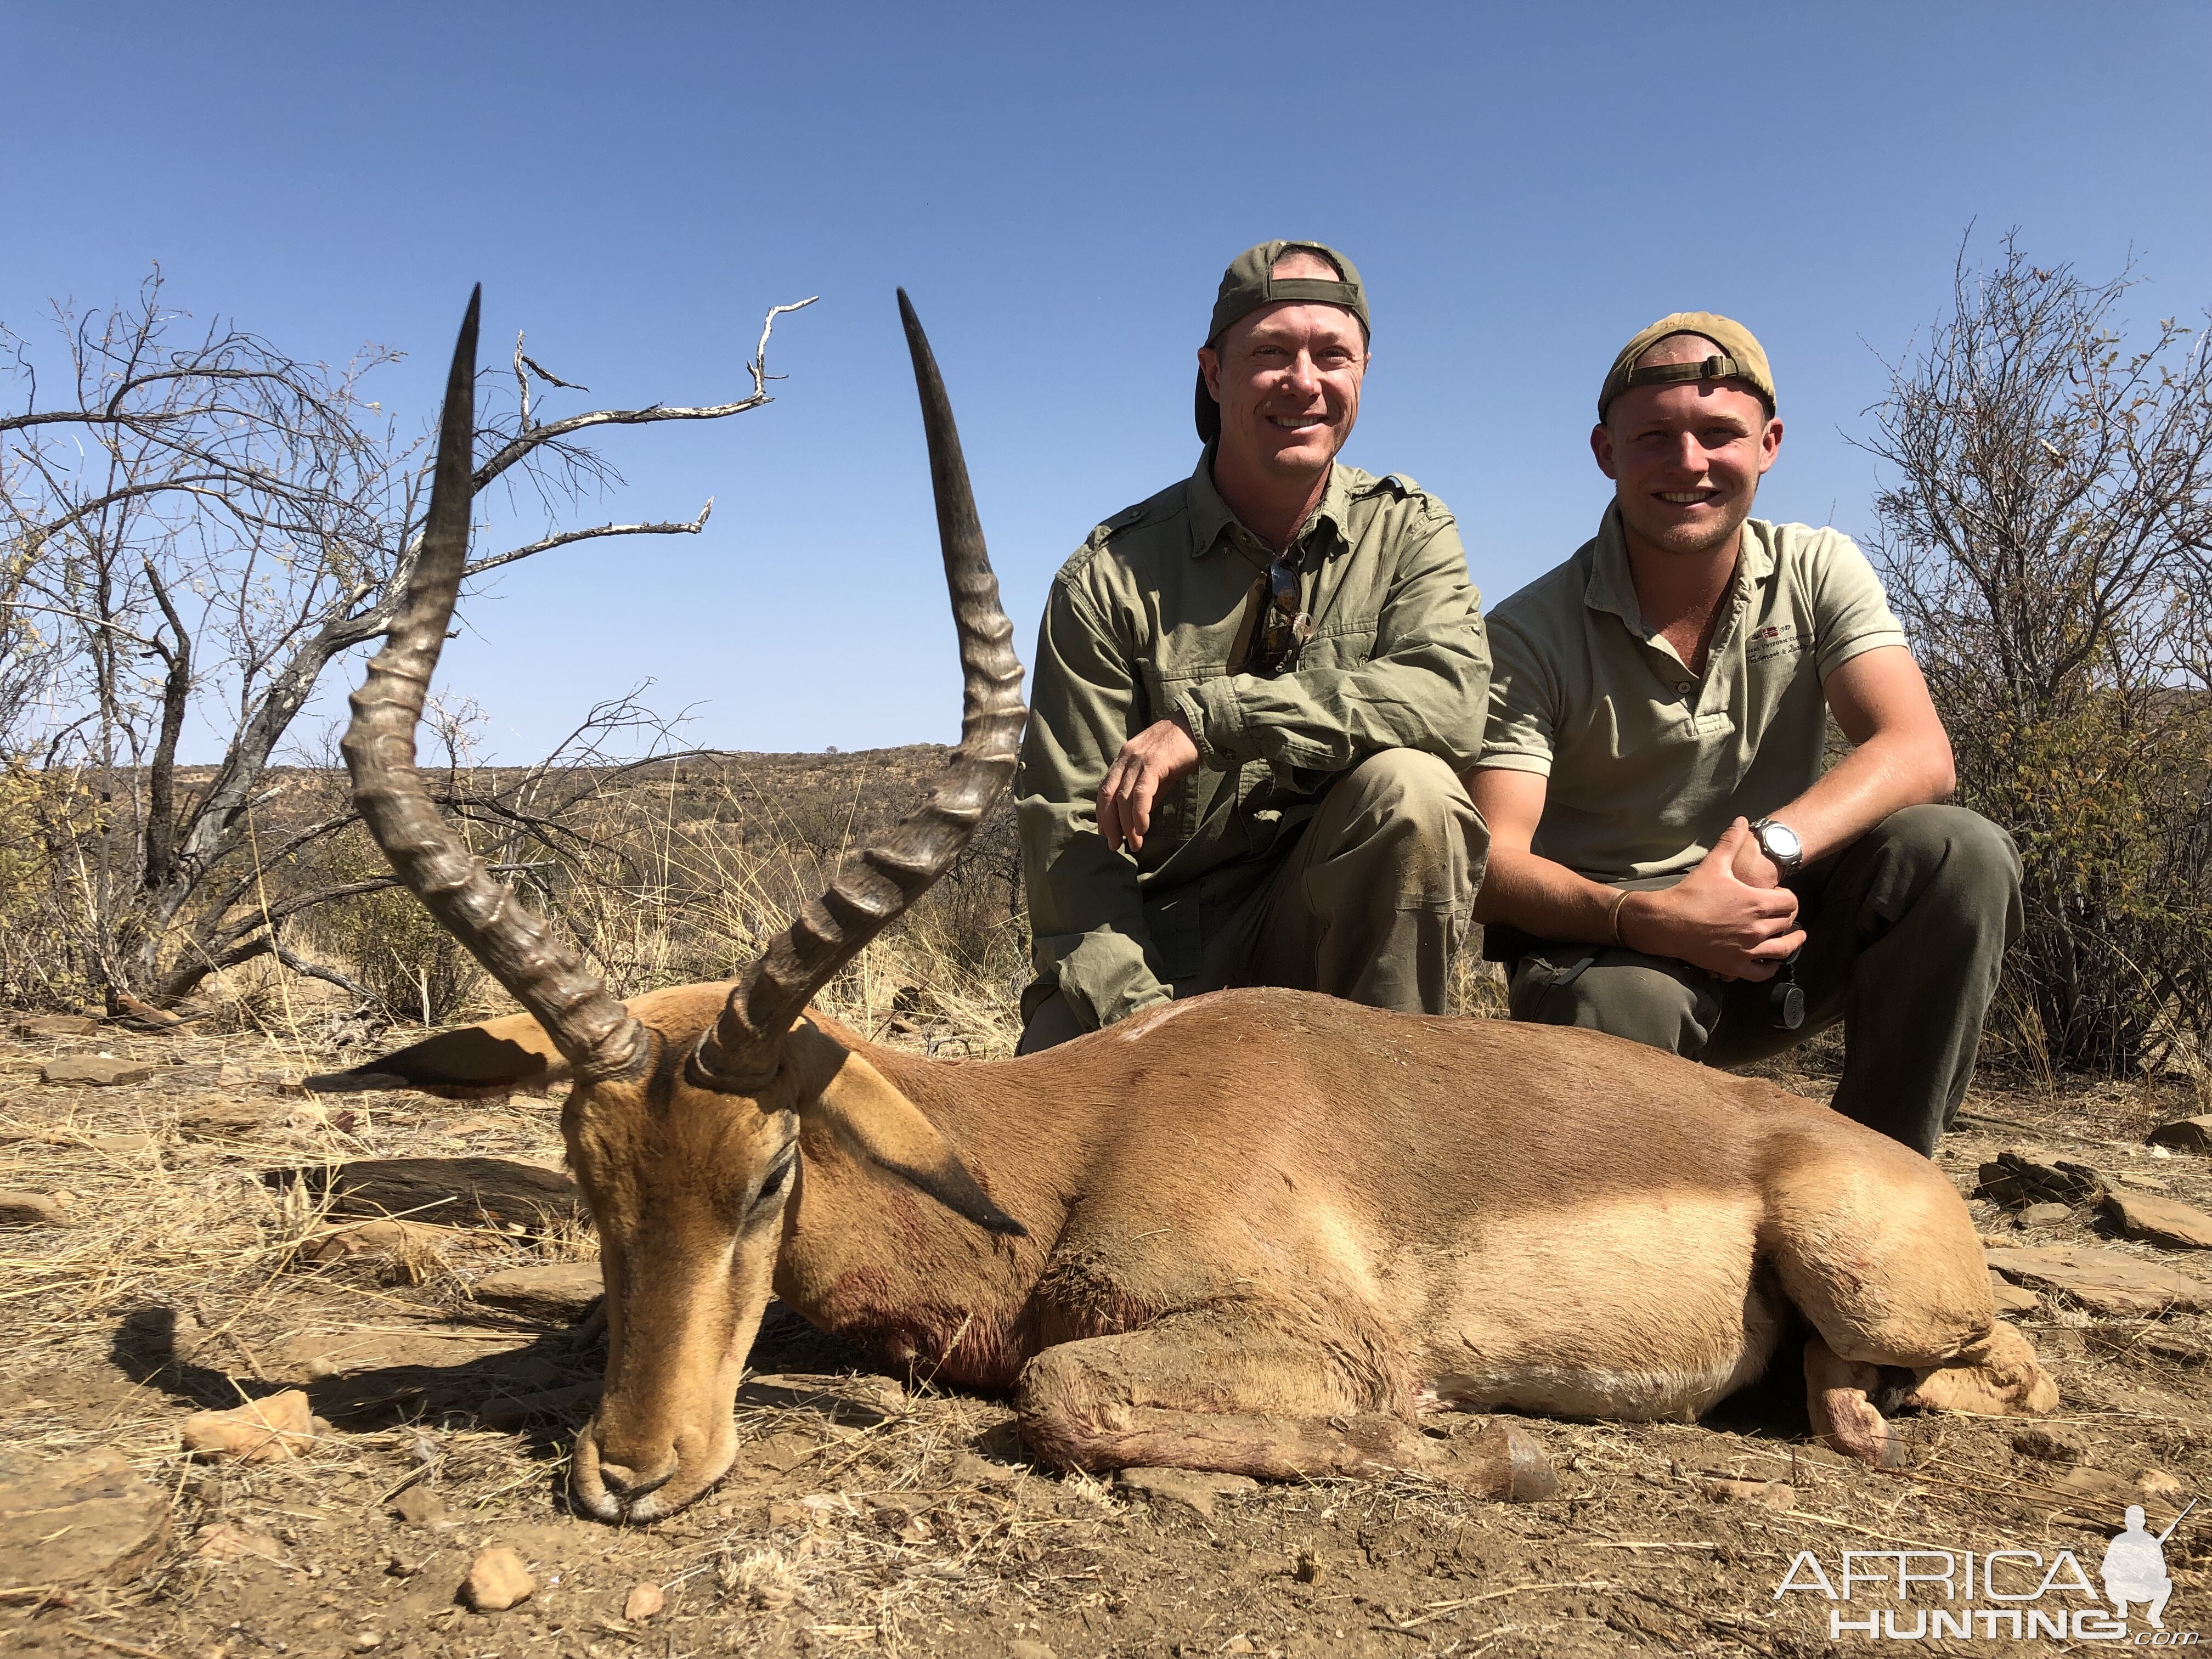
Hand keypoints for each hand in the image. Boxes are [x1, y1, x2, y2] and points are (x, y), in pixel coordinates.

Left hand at [1097, 713, 1200, 854]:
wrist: (1200, 726)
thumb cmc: (1181, 749)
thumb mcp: (1158, 771)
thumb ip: (1146, 791)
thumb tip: (1137, 817)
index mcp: (1124, 758)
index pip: (1105, 789)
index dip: (1103, 813)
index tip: (1105, 833)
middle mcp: (1126, 757)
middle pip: (1108, 795)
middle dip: (1109, 824)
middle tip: (1113, 846)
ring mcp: (1138, 759)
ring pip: (1123, 798)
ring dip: (1126, 825)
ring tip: (1133, 844)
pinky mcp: (1154, 763)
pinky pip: (1141, 793)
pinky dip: (1139, 814)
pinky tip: (1143, 829)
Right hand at [1622, 819, 1804, 980]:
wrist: (1667, 922)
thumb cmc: (1691, 893)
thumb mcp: (1713, 864)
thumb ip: (1731, 841)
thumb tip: (1742, 820)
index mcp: (1757, 902)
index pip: (1791, 902)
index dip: (1788, 898)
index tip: (1779, 897)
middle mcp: (1757, 928)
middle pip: (1788, 924)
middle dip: (1788, 917)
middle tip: (1781, 914)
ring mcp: (1748, 949)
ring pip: (1783, 950)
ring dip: (1791, 943)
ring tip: (1794, 938)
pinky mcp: (1735, 965)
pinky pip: (1762, 972)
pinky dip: (1770, 967)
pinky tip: (1770, 960)